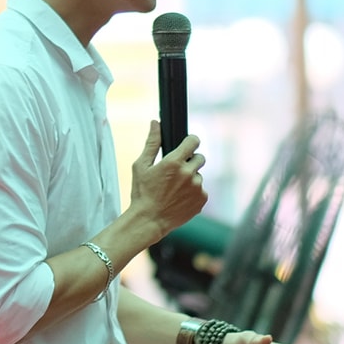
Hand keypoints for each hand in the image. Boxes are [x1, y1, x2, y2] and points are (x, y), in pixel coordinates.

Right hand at [128, 121, 206, 239]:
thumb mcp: (141, 166)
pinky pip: (201, 191)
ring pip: (199, 176)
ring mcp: (197, 188)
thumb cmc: (142, 193)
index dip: (191, 142)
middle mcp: (188, 173)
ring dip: (190, 180)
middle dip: (190, 162)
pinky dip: (193, 194)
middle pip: (200, 158)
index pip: (194, 141)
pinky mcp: (201, 200)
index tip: (188, 145)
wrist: (149, 220)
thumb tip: (155, 123)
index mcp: (174, 162)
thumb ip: (151, 143)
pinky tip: (180, 199)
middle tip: (177, 173)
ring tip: (174, 190)